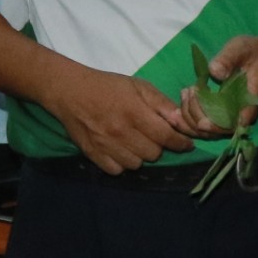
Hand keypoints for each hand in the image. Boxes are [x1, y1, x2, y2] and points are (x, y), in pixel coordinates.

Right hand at [45, 66, 188, 172]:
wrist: (71, 92)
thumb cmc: (109, 87)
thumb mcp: (139, 86)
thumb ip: (162, 104)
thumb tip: (182, 121)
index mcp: (135, 112)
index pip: (166, 137)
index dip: (180, 143)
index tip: (186, 144)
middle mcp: (121, 132)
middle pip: (153, 154)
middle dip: (158, 146)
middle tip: (152, 136)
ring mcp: (105, 146)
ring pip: (136, 164)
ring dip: (140, 155)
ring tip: (135, 142)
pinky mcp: (93, 155)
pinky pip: (117, 170)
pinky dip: (122, 163)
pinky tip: (121, 150)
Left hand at [178, 34, 257, 138]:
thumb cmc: (252, 53)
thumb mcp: (240, 49)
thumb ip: (227, 59)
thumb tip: (214, 72)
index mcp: (250, 102)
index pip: (235, 124)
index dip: (218, 127)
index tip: (201, 122)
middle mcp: (240, 115)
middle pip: (216, 131)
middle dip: (197, 116)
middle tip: (190, 90)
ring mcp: (229, 117)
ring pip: (206, 132)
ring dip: (189, 119)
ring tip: (184, 93)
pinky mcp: (219, 115)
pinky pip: (203, 126)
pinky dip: (188, 121)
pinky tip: (176, 111)